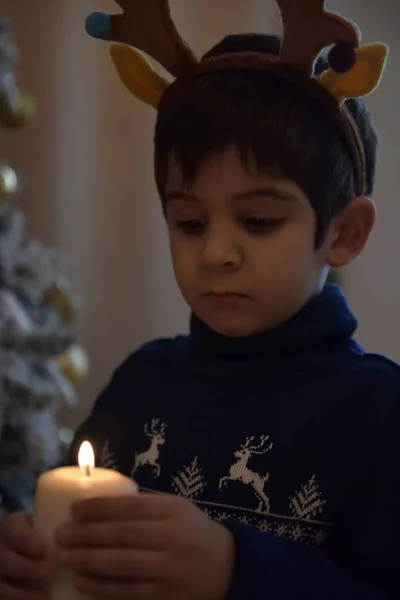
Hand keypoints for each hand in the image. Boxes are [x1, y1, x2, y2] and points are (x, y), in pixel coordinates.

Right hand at [0, 512, 52, 599]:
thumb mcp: (46, 527)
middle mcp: (0, 548)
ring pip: (1, 583)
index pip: (14, 531)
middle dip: (25, 567)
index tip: (41, 548)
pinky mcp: (1, 588)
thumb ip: (54, 531)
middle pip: (5, 558)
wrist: (29, 552)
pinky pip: (3, 597)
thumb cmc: (43, 536)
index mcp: (11, 527)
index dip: (26, 540)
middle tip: (48, 573)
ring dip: (20, 592)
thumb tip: (77, 535)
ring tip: (43, 596)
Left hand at [55, 493, 234, 599]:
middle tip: (60, 534)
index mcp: (174, 511)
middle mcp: (173, 538)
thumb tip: (99, 504)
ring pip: (122, 565)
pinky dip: (102, 588)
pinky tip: (81, 582)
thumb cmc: (192, 531)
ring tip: (64, 557)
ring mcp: (170, 569)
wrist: (227, 566)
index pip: (131, 506)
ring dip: (87, 561)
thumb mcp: (177, 509)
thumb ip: (146, 506)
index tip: (74, 509)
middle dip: (86, 534)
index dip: (100, 507)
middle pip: (122, 535)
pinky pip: (128, 592)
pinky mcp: (167, 596)